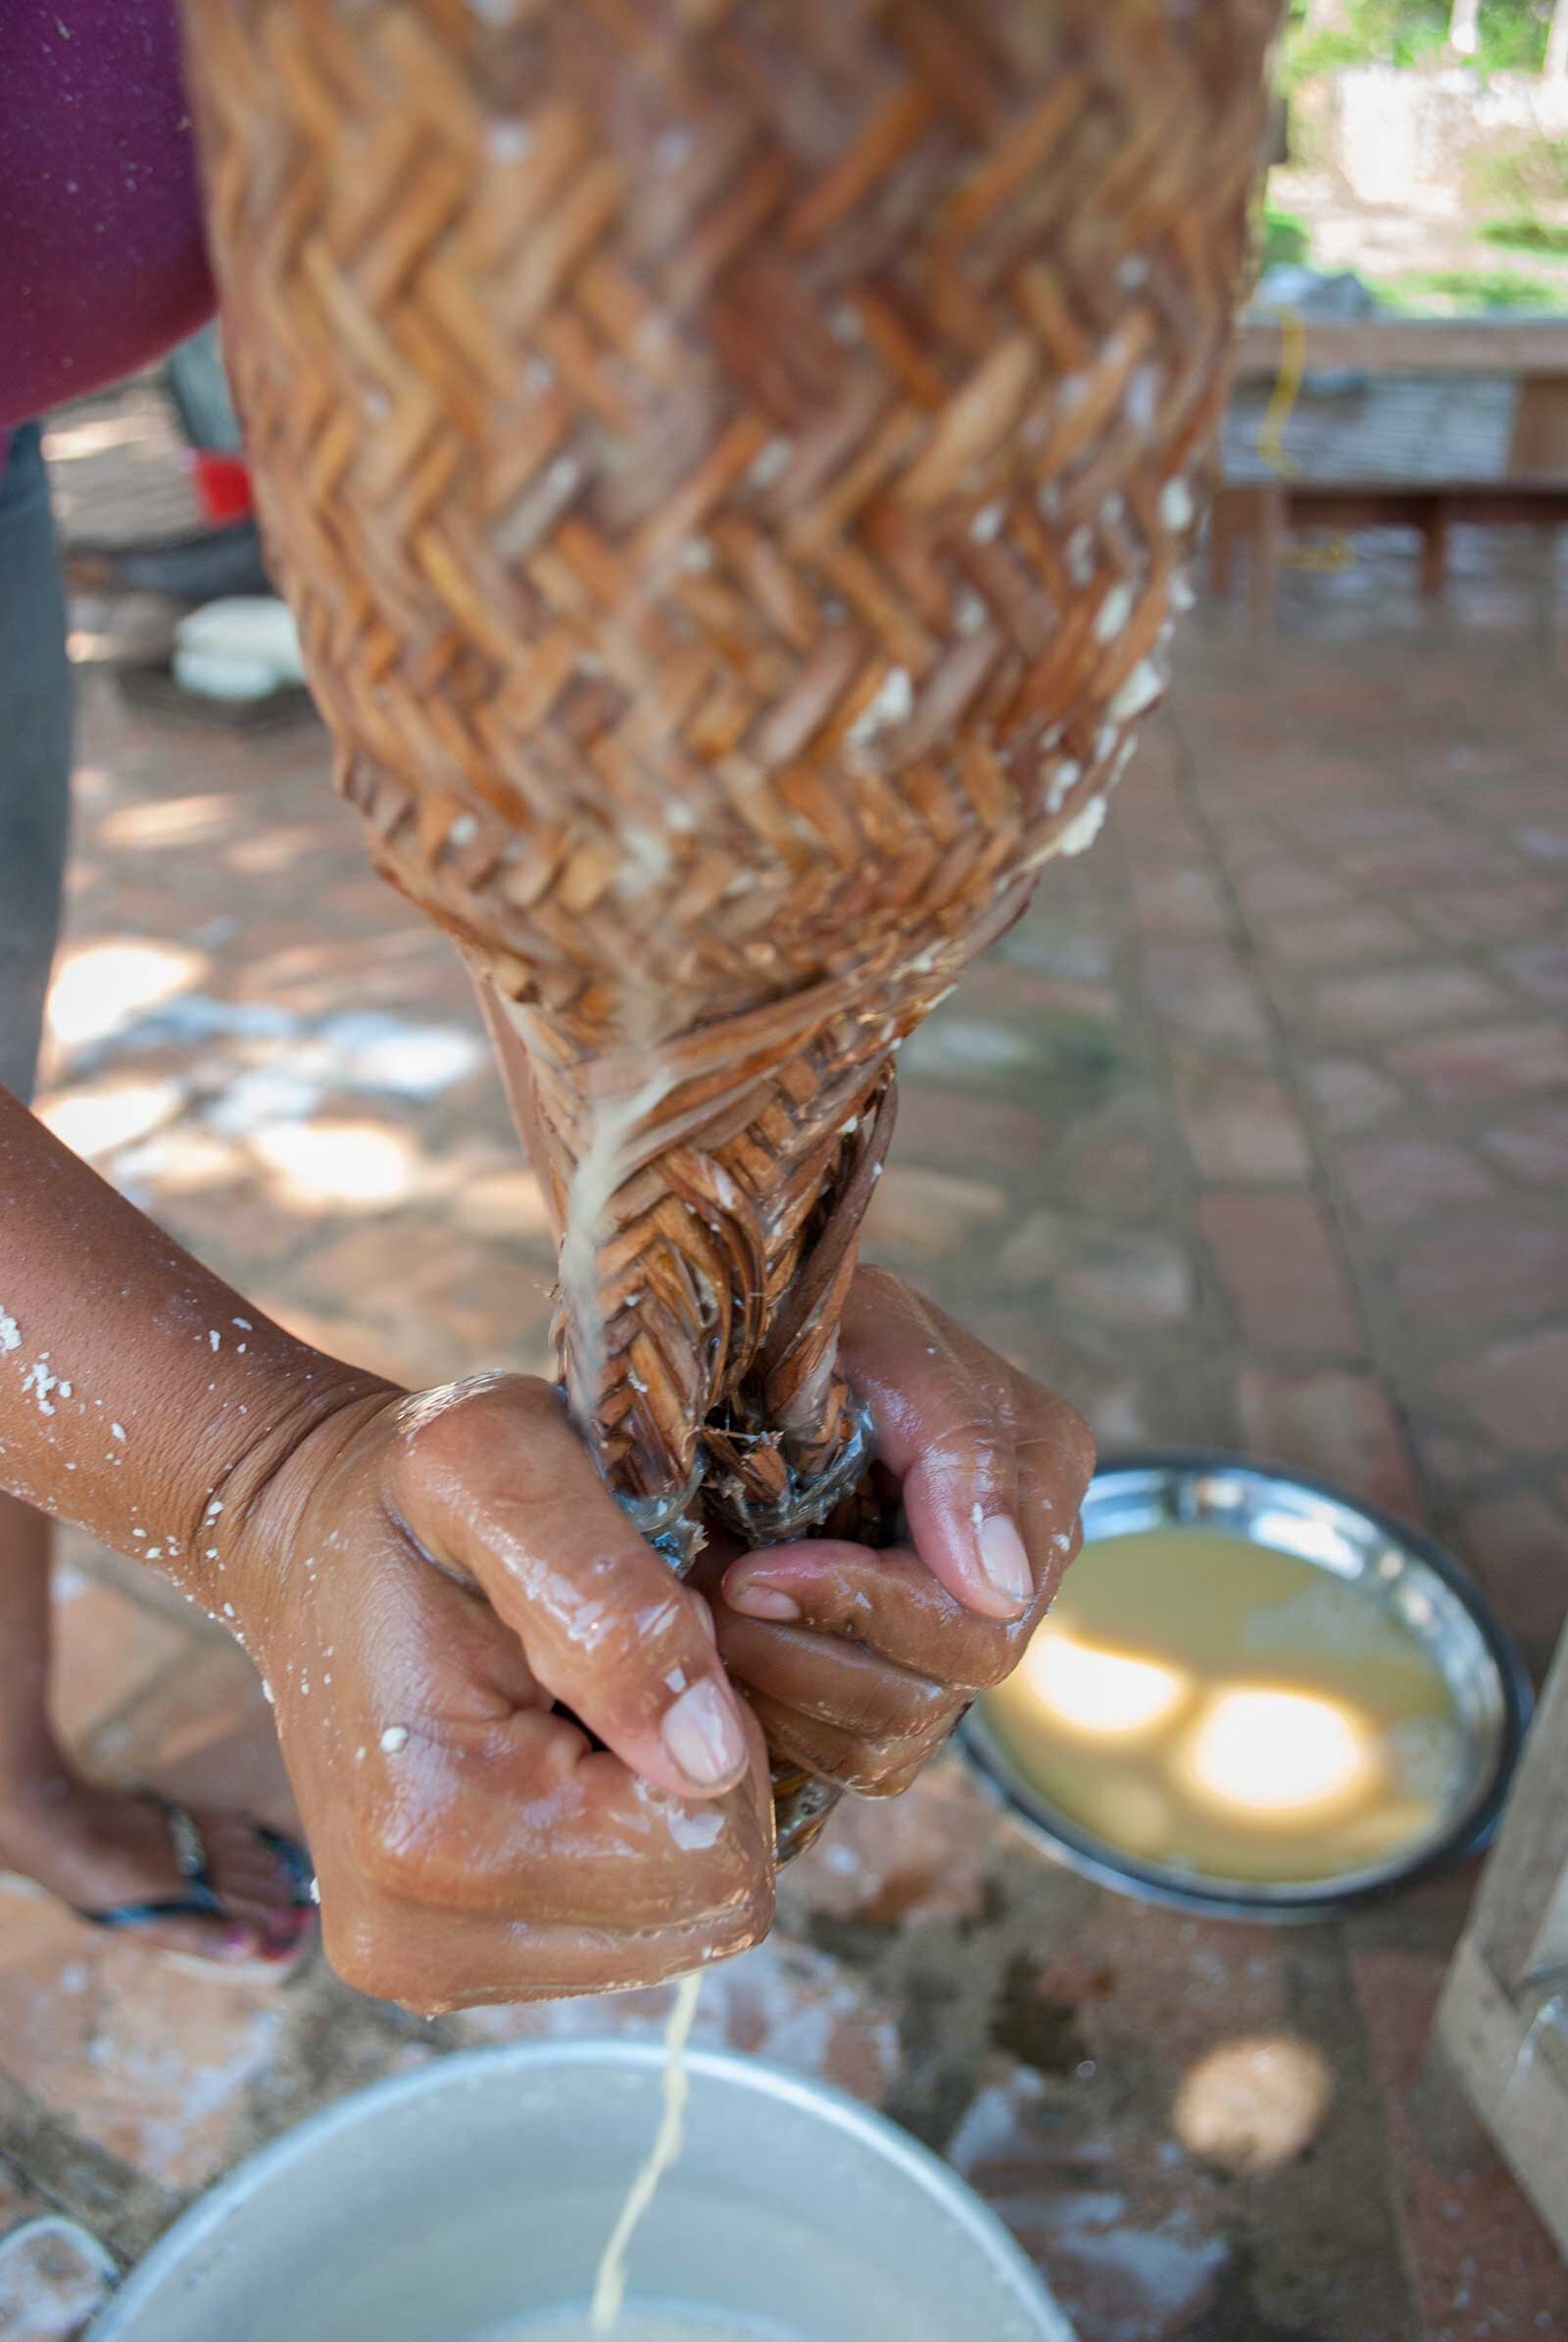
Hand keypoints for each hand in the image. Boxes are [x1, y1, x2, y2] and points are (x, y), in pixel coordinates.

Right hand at [230, 1374, 772, 2011]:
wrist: (301, 1539)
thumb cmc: (408, 1489)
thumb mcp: (502, 1466)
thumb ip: (613, 1603)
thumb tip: (707, 1760)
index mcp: (439, 1835)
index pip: (714, 1853)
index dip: (721, 1727)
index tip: (644, 1634)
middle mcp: (419, 1946)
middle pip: (706, 1907)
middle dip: (702, 1777)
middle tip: (615, 1670)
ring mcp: (424, 1971)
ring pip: (678, 1925)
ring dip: (667, 1808)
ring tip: (582, 1706)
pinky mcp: (441, 1968)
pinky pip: (624, 1931)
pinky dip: (627, 1841)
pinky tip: (564, 1757)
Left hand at [702, 1268, 1094, 1796]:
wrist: (740, 1353)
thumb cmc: (805, 1327)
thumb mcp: (873, 1335)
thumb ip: (954, 1441)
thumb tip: (998, 1585)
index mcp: (1042, 1467)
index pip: (981, 1608)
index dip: (860, 1605)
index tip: (746, 1571)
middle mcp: (1025, 1563)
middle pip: (942, 1683)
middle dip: (808, 1651)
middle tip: (709, 1595)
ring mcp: (967, 1631)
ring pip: (894, 1737)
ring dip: (779, 1685)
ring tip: (702, 1613)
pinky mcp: (907, 1682)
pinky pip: (860, 1759)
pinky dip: (782, 1719)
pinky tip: (726, 1649)